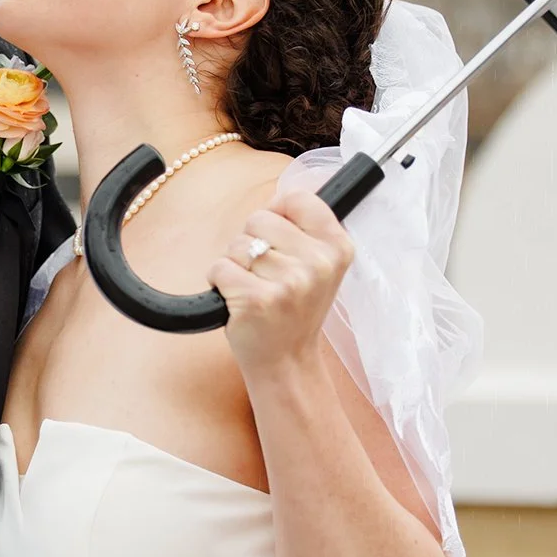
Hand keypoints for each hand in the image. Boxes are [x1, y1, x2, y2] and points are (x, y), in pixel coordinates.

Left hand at [206, 186, 353, 376]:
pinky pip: (219, 267)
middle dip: (252, 242)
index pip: (298, 198)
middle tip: (266, 274)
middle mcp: (318, 264)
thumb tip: (279, 196)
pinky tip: (238, 300)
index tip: (277, 236)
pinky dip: (219, 281)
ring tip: (255, 289)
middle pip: (259, 218)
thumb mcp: (317, 265)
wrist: (286, 361)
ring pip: (237, 245)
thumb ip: (303, 228)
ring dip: (236, 265)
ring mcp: (290, 283)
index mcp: (338, 247)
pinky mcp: (257, 300)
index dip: (277, 212)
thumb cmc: (294, 308)